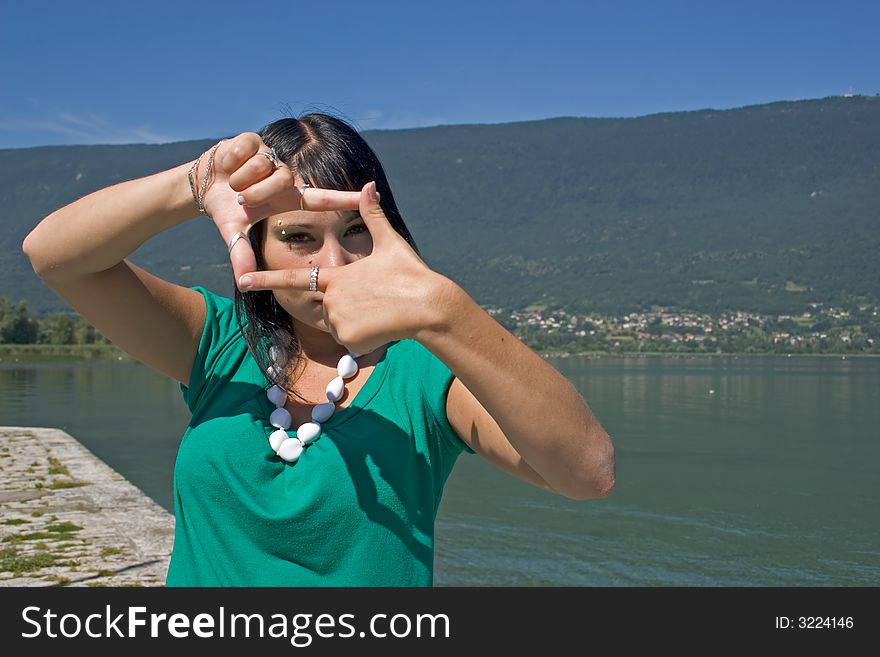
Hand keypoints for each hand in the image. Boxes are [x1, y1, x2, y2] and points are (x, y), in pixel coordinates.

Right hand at [198, 133, 360, 285]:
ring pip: (263, 163)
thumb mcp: (234, 233)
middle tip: (243, 199)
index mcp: (289, 198)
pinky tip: (229, 165)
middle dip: (258, 191)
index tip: (372, 193)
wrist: (205, 185)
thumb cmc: (229, 210)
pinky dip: (232, 160)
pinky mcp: (255, 139)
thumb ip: (241, 254)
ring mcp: (272, 156)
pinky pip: (246, 147)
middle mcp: (286, 176)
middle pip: (283, 178)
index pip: (323, 198)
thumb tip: (242, 280)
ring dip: (242, 177)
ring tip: (235, 183)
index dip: (345, 197)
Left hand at [237, 181, 451, 355]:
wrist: (429, 307)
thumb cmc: (411, 274)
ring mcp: (339, 320)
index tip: (242, 279)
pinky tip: (382, 327)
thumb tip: (370, 185)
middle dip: (347, 308)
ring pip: (339, 326)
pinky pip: (351, 343)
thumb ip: (373, 216)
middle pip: (327, 308)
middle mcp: (332, 298)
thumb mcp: (391, 243)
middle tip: (375, 302)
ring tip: (381, 313)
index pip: (296, 278)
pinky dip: (365, 339)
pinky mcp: (350, 339)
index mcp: (337, 275)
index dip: (267, 279)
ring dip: (357, 324)